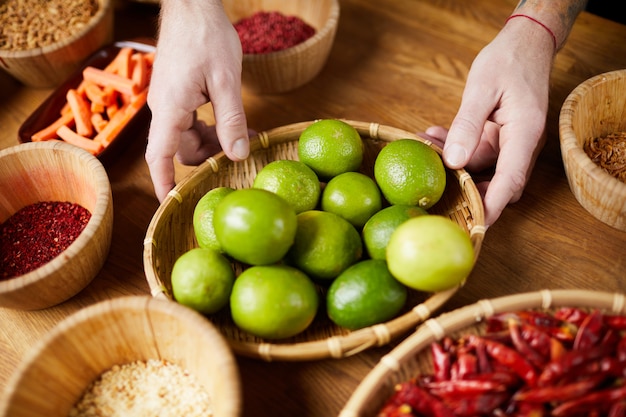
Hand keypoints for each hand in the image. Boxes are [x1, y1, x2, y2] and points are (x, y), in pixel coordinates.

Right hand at [145, 0, 249, 201]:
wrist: (192, 5)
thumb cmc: (206, 36)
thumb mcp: (226, 80)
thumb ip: (232, 120)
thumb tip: (238, 154)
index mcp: (170, 108)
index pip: (160, 156)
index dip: (164, 183)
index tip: (171, 205)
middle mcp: (164, 108)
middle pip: (180, 150)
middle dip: (207, 158)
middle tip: (239, 155)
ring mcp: (169, 101)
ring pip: (187, 137)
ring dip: (212, 142)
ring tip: (243, 136)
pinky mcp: (177, 93)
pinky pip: (190, 122)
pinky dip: (209, 127)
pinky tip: (231, 123)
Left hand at [425, 18, 554, 225]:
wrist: (525, 43)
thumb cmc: (508, 60)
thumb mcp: (481, 88)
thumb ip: (467, 124)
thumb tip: (453, 161)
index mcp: (524, 134)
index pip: (511, 181)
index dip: (493, 206)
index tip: (475, 225)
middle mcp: (521, 144)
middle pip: (498, 182)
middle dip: (465, 187)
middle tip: (432, 186)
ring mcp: (511, 141)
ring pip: (481, 167)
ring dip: (453, 163)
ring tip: (426, 145)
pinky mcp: (500, 136)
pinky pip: (476, 152)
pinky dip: (456, 148)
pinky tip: (434, 136)